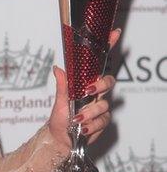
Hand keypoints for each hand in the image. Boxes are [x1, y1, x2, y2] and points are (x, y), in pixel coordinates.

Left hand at [48, 29, 120, 147]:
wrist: (61, 139)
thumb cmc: (59, 118)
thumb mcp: (59, 101)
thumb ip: (62, 86)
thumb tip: (58, 68)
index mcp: (84, 83)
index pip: (98, 64)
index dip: (107, 47)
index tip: (114, 32)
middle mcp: (94, 93)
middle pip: (108, 82)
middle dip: (100, 85)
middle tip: (87, 91)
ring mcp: (100, 106)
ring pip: (104, 105)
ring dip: (89, 112)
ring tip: (77, 118)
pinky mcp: (102, 121)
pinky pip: (103, 120)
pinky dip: (91, 124)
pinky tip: (83, 128)